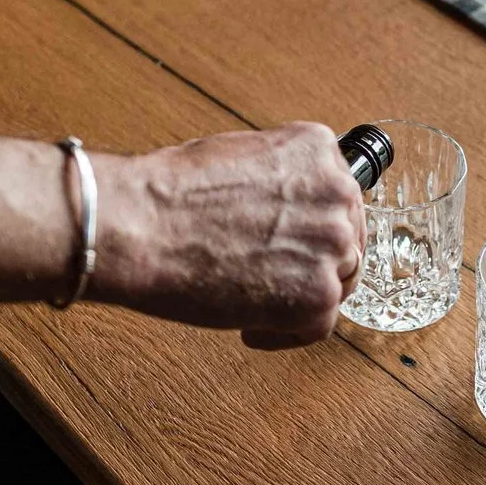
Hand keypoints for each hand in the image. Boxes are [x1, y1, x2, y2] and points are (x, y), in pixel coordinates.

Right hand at [96, 124, 365, 349]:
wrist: (140, 226)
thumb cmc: (169, 192)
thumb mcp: (237, 155)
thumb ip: (276, 179)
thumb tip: (282, 206)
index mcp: (317, 151)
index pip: (337, 197)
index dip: (313, 224)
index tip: (293, 240)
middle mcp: (336, 193)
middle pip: (345, 240)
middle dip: (313, 261)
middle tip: (277, 276)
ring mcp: (331, 245)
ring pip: (338, 283)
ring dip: (302, 296)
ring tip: (259, 301)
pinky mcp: (317, 296)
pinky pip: (317, 326)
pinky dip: (285, 333)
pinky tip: (251, 327)